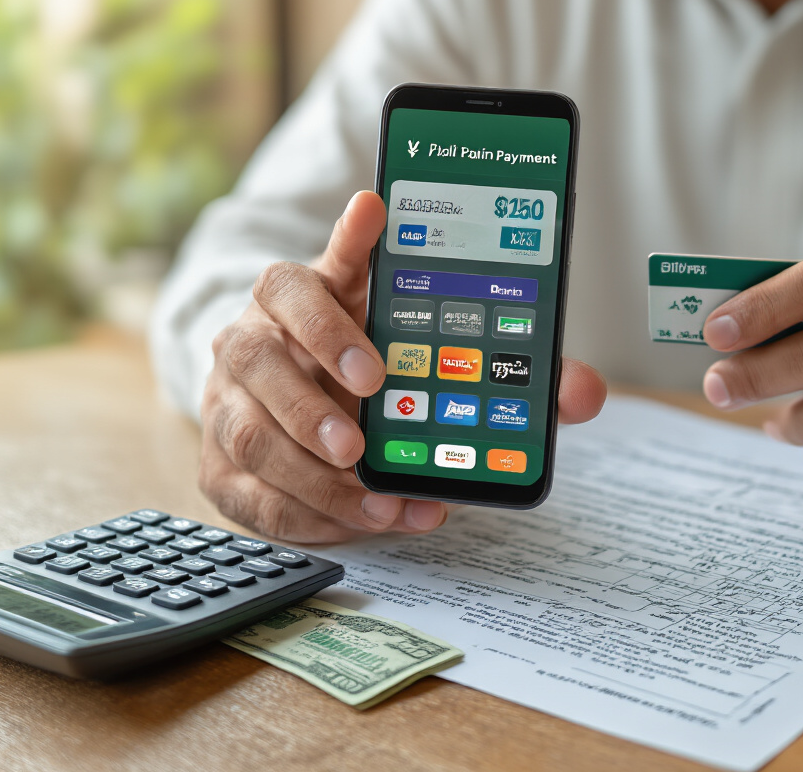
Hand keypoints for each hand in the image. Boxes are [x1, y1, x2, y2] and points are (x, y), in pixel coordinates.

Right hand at [200, 191, 607, 541]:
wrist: (291, 398)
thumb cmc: (370, 367)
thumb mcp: (423, 350)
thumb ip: (501, 366)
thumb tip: (583, 394)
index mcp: (308, 296)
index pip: (302, 279)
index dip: (336, 288)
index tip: (378, 303)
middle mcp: (256, 339)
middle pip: (259, 355)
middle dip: (310, 404)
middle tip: (360, 442)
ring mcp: (230, 400)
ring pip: (249, 433)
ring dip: (311, 475)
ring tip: (376, 502)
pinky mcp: (219, 459)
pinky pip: (248, 493)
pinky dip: (305, 515)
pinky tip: (360, 523)